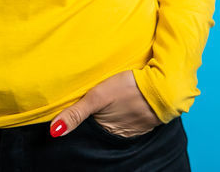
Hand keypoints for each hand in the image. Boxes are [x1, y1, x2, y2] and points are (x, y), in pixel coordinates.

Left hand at [49, 70, 163, 138]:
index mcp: (107, 130)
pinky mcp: (149, 120)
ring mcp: (136, 128)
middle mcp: (121, 134)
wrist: (165, 85)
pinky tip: (130, 103)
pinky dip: (130, 114)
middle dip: (101, 120)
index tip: (86, 113)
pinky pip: (135, 120)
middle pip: (105, 128)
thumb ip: (76, 113)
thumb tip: (54, 131)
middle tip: (101, 106)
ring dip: (116, 116)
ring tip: (114, 104)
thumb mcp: (98, 96)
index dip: (86, 122)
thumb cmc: (130, 88)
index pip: (91, 130)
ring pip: (120, 124)